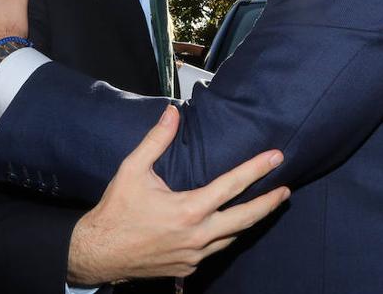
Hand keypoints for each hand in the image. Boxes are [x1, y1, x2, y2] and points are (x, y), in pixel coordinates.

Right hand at [66, 105, 288, 284]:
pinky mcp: (187, 269)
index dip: (257, 169)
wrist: (96, 254)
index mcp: (188, 210)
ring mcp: (194, 256)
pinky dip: (224, 237)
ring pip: (232, 237)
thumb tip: (173, 113)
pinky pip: (214, 251)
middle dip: (269, 203)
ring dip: (249, 221)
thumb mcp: (132, 170)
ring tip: (264, 206)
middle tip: (286, 189)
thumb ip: (156, 140)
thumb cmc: (115, 212)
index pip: (233, 186)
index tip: (276, 158)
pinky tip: (228, 227)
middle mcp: (197, 236)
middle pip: (245, 218)